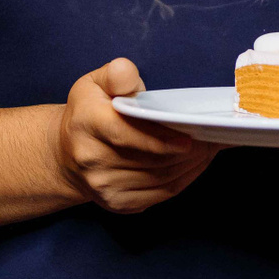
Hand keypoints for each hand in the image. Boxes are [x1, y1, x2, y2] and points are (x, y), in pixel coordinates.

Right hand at [56, 58, 220, 214]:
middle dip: (188, 151)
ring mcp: (104, 186)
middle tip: (212, 136)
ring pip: (160, 179)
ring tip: (208, 148)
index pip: (126, 135)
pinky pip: (161, 194)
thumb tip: (129, 76)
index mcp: (87, 123)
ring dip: (191, 166)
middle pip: (150, 160)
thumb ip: (116, 74)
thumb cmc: (89, 112)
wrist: (66, 154)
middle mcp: (91, 159)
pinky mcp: (117, 204)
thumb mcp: (96, 83)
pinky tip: (195, 164)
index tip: (189, 139)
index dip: (160, 139)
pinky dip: (184, 180)